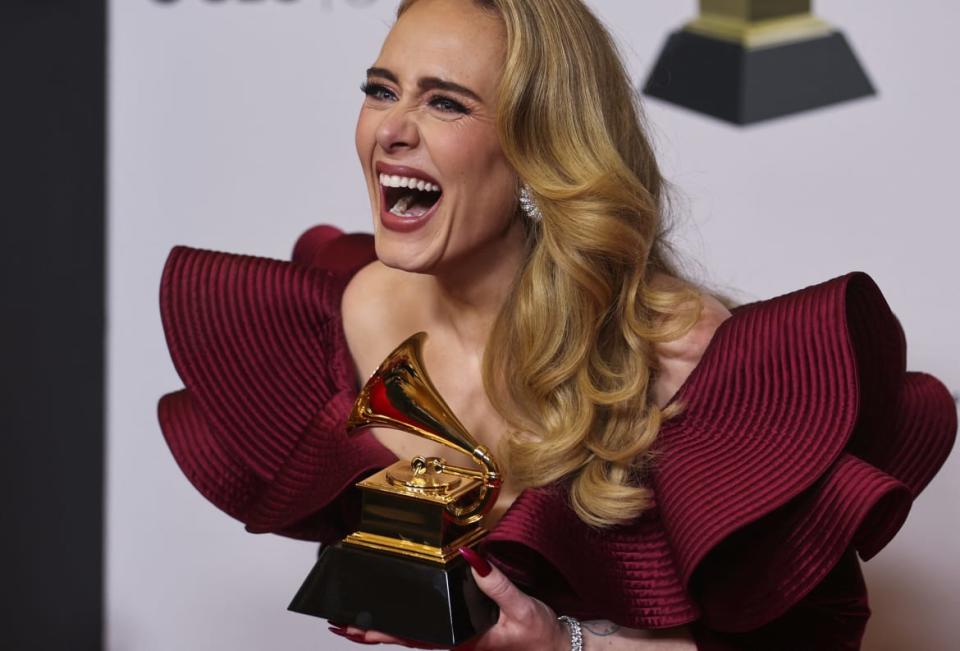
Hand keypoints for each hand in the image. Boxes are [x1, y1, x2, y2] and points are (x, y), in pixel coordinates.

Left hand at [328, 547, 568, 650]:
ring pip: (415, 636)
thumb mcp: (521, 607)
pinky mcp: (467, 634)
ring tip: (356, 624)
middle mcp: (456, 644)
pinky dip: (408, 626)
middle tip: (339, 625)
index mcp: (463, 641)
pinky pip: (430, 631)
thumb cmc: (540, 633)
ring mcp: (460, 641)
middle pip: (407, 639)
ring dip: (386, 630)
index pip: (414, 637)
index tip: (354, 628)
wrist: (559, 648)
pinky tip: (399, 621)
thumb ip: (497, 585)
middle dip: (372, 633)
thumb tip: (474, 559)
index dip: (383, 633)